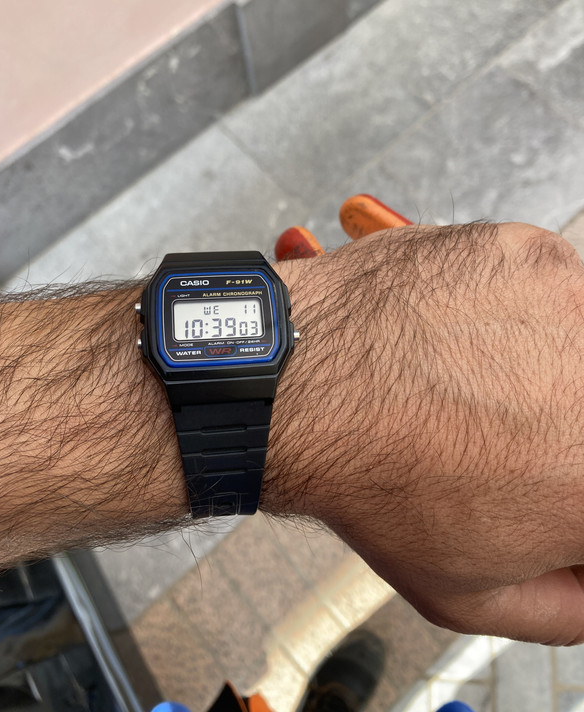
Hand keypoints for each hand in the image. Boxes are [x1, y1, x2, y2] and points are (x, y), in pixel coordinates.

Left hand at [267, 222, 583, 644]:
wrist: (305, 385)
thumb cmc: (372, 479)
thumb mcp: (472, 594)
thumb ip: (563, 604)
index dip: (565, 486)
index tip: (547, 480)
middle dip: (564, 429)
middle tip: (512, 433)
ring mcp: (577, 308)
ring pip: (579, 347)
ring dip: (551, 366)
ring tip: (479, 385)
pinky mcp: (538, 257)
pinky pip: (554, 293)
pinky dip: (521, 316)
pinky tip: (467, 342)